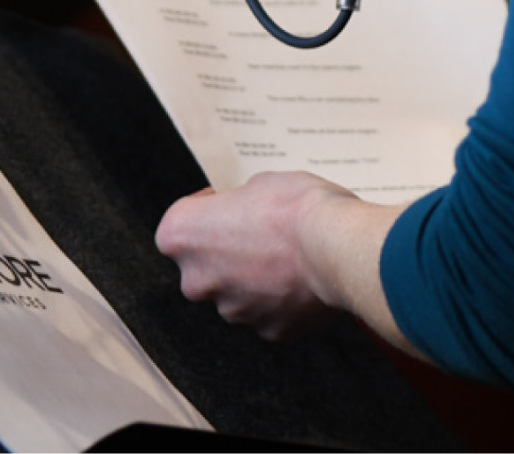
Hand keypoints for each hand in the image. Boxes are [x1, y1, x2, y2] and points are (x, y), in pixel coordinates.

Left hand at [154, 171, 355, 340]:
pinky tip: (303, 278)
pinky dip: (281, 300)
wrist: (336, 248)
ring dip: (254, 279)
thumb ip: (238, 206)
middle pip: (204, 267)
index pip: (178, 226)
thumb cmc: (294, 207)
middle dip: (226, 253)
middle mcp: (198, 281)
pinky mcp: (268, 332)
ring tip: (288, 257)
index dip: (203, 212)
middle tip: (259, 234)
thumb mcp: (259, 183)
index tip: (223, 205)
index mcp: (183, 236)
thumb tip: (244, 214)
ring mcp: (232, 311)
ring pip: (237, 294)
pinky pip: (269, 313)